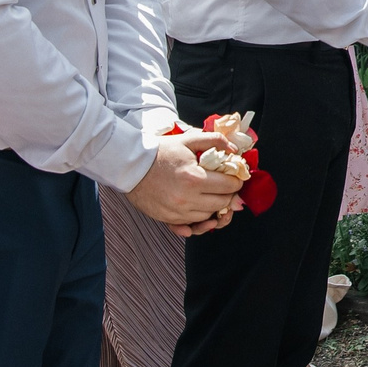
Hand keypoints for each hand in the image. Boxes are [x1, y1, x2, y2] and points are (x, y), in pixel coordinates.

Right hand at [126, 136, 241, 235]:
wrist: (132, 166)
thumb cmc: (161, 152)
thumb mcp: (189, 140)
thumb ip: (215, 140)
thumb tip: (234, 150)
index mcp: (194, 178)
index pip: (229, 186)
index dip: (236, 181)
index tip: (235, 177)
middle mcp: (187, 199)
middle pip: (222, 204)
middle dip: (228, 194)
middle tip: (226, 186)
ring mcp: (177, 212)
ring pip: (208, 217)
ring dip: (214, 207)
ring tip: (212, 195)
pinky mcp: (168, 219)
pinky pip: (191, 226)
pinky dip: (198, 220)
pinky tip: (201, 212)